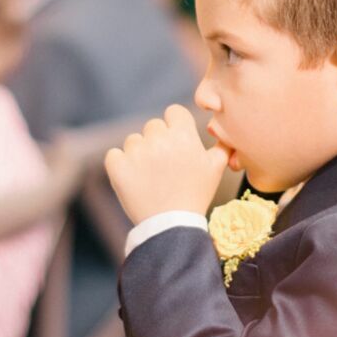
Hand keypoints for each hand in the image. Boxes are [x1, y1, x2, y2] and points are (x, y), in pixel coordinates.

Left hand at [104, 104, 227, 224]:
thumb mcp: (216, 169)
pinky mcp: (117, 166)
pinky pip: (114, 155)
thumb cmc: (196, 195)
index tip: (177, 143)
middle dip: (158, 141)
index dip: (175, 126)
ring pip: (133, 140)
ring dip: (139, 154)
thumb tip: (222, 131)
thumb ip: (221, 145)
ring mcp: (136, 152)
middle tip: (165, 166)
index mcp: (183, 135)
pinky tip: (133, 179)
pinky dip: (120, 165)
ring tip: (150, 177)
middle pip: (153, 126)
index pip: (174, 112)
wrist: (171, 225)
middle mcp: (158, 139)